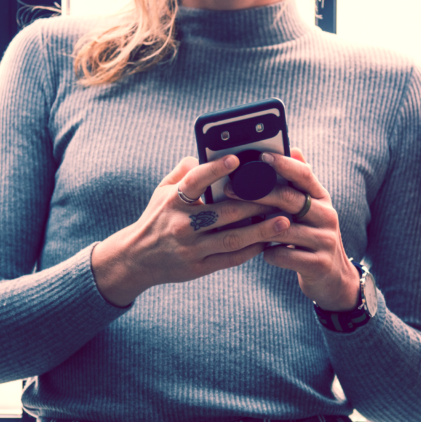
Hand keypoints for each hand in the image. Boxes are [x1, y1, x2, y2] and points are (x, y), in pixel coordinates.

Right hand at [92, 155, 286, 305]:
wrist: (136, 258)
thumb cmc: (156, 218)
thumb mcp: (161, 191)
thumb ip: (182, 172)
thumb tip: (203, 154)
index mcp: (173, 201)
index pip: (195, 181)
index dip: (215, 169)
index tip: (237, 160)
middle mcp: (181, 224)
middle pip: (224, 212)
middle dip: (255, 204)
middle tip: (280, 195)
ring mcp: (191, 248)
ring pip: (232, 238)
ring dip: (261, 230)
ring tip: (284, 221)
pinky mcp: (198, 267)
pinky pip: (230, 259)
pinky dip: (250, 250)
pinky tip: (267, 242)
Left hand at [227, 148, 359, 310]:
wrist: (333, 277)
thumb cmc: (311, 237)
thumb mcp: (311, 210)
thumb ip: (300, 184)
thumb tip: (293, 149)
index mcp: (323, 199)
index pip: (304, 175)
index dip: (283, 164)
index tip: (261, 156)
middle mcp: (327, 216)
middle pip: (290, 200)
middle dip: (257, 193)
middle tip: (229, 190)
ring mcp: (325, 241)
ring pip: (284, 229)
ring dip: (257, 227)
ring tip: (235, 224)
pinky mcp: (319, 264)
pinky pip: (285, 255)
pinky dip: (269, 254)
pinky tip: (261, 252)